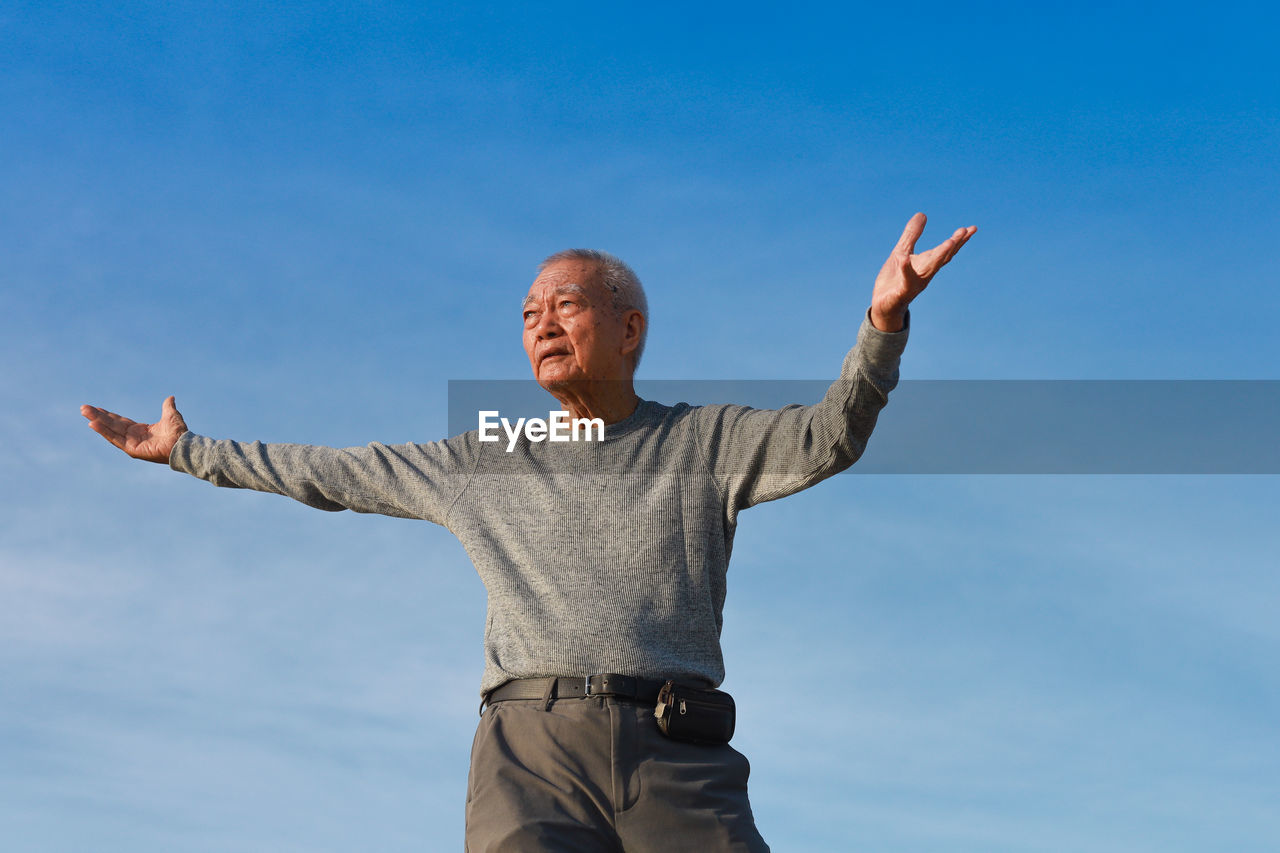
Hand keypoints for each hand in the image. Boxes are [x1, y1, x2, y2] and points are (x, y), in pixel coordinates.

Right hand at [80, 396, 188, 463]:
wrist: (183, 444)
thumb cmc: (179, 432)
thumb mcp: (171, 415)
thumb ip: (167, 407)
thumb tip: (170, 398)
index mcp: (140, 431)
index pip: (120, 422)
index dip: (108, 415)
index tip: (96, 408)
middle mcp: (133, 437)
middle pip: (111, 425)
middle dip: (97, 416)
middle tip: (83, 408)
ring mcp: (131, 444)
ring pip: (110, 431)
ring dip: (97, 422)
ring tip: (85, 413)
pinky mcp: (132, 449)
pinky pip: (115, 439)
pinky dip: (104, 432)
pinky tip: (94, 424)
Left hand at [871, 213, 976, 331]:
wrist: (883, 305)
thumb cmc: (895, 279)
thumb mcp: (902, 252)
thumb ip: (912, 235)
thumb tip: (922, 214)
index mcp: (927, 264)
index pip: (946, 251)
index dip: (958, 240)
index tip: (971, 229)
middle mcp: (925, 274)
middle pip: (943, 258)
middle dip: (954, 244)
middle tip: (966, 231)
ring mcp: (915, 283)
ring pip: (930, 268)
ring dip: (940, 255)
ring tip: (949, 242)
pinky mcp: (902, 291)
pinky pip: (905, 280)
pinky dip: (905, 269)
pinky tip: (904, 258)